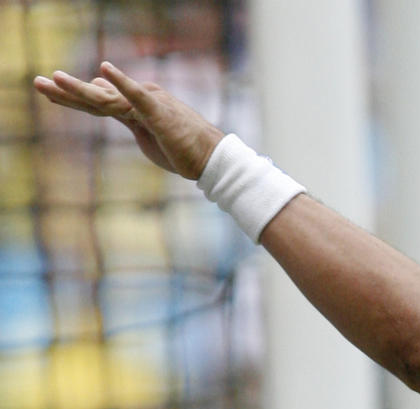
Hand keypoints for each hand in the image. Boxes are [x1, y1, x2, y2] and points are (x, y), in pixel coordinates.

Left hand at [34, 61, 224, 180]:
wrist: (212, 159)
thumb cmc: (185, 148)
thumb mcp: (149, 132)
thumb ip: (128, 115)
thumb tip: (106, 93)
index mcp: (137, 107)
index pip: (100, 102)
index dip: (74, 98)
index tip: (51, 92)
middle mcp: (140, 100)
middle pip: (97, 98)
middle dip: (66, 91)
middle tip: (37, 83)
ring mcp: (149, 105)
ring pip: (109, 98)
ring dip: (80, 89)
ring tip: (54, 79)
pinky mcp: (160, 114)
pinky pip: (138, 97)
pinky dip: (122, 83)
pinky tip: (105, 69)